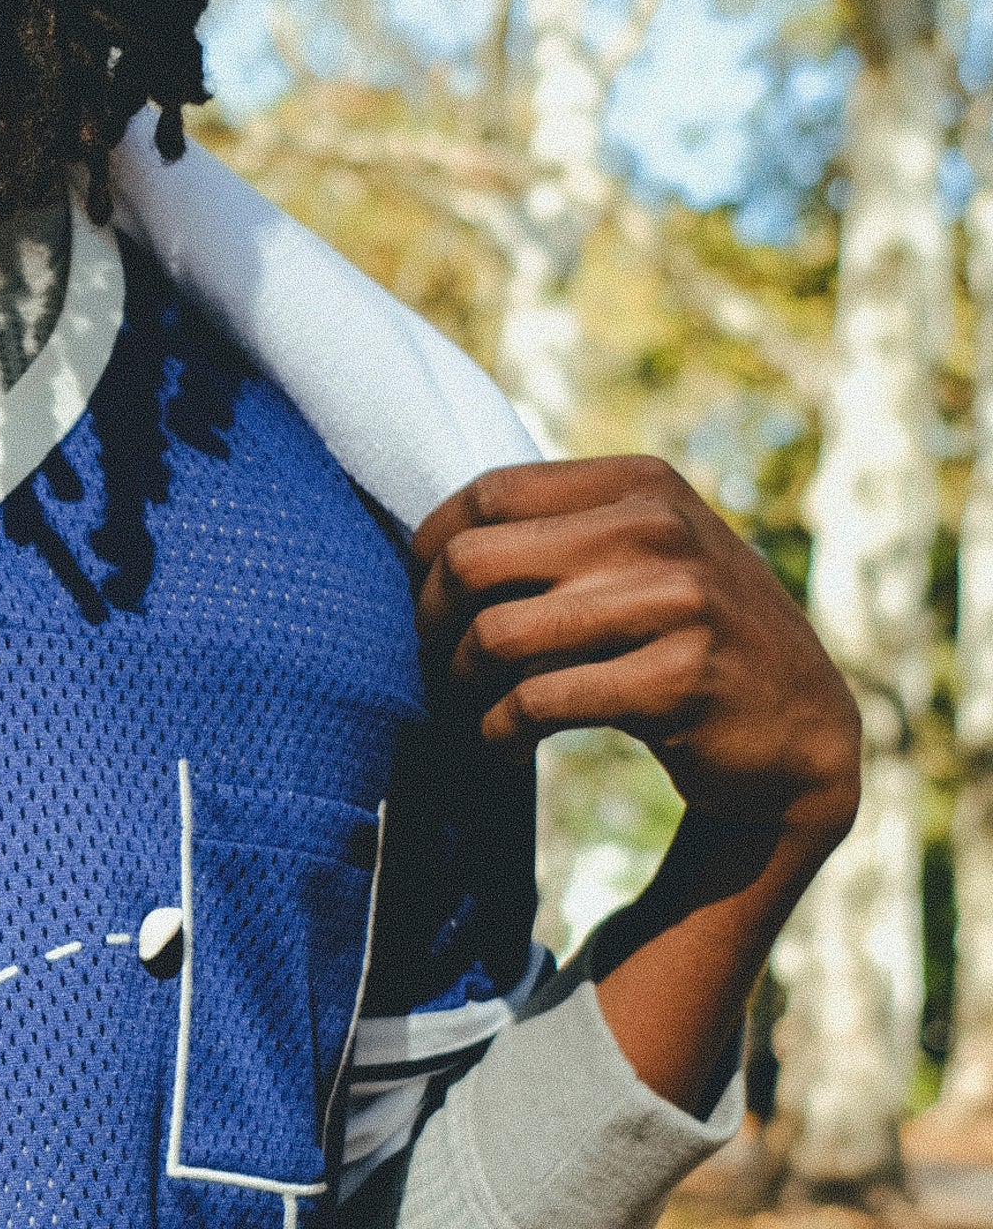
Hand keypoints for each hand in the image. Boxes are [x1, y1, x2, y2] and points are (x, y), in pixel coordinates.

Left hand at [412, 458, 858, 1109]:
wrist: (801, 728)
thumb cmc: (694, 637)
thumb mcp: (650, 556)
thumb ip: (567, 531)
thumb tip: (432, 544)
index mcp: (643, 485)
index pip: (490, 492)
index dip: (433, 549)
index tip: (427, 598)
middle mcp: (660, 530)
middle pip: (475, 561)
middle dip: (433, 621)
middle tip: (438, 664)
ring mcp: (676, 604)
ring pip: (498, 636)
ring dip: (464, 685)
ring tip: (473, 708)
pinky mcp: (678, 680)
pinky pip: (538, 703)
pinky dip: (500, 732)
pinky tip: (506, 744)